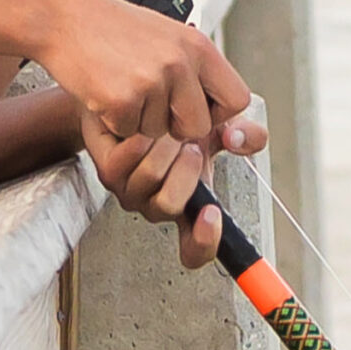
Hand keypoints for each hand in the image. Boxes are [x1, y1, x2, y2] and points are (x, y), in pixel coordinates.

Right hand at [33, 0, 254, 146]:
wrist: (61, 18)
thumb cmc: (109, 26)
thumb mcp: (164, 34)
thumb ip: (192, 65)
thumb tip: (215, 102)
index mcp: (197, 45)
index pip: (237, 99)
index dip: (217, 113)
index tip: (194, 109)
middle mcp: (180, 63)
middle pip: (197, 127)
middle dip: (174, 127)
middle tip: (149, 104)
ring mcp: (151, 82)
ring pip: (159, 133)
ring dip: (139, 120)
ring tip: (120, 85)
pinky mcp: (122, 100)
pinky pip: (128, 133)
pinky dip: (114, 122)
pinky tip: (104, 92)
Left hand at [79, 104, 268, 269]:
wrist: (133, 99)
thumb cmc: (176, 120)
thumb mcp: (219, 127)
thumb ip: (243, 135)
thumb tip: (240, 139)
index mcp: (189, 206)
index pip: (195, 250)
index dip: (204, 241)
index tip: (213, 213)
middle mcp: (157, 205)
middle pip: (170, 207)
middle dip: (186, 170)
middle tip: (191, 145)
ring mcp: (130, 192)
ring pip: (149, 180)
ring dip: (164, 148)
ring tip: (169, 127)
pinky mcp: (108, 172)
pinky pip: (125, 160)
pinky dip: (139, 139)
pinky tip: (145, 126)